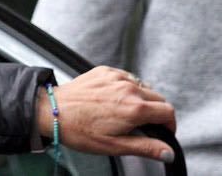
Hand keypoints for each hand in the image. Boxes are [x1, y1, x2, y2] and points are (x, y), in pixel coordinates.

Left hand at [38, 66, 175, 161]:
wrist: (51, 110)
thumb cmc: (78, 130)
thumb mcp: (114, 146)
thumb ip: (146, 147)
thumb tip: (168, 152)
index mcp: (134, 108)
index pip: (168, 112)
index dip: (170, 125)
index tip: (163, 131)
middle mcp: (128, 88)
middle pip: (159, 98)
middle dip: (157, 113)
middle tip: (144, 125)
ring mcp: (116, 77)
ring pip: (144, 87)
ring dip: (143, 99)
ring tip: (127, 113)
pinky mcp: (105, 70)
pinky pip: (127, 77)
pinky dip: (128, 87)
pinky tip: (115, 99)